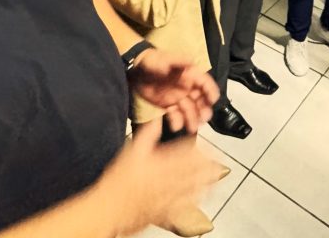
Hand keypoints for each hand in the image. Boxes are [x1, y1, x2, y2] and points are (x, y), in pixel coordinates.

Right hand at [95, 116, 222, 235]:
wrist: (109, 208)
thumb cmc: (118, 179)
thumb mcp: (131, 151)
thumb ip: (147, 133)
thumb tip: (157, 117)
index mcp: (160, 162)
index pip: (186, 153)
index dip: (201, 149)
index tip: (209, 146)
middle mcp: (168, 179)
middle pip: (194, 170)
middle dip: (209, 165)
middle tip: (219, 160)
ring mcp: (168, 196)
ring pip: (193, 186)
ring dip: (207, 180)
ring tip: (217, 175)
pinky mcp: (166, 211)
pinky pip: (186, 204)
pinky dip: (197, 198)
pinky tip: (204, 195)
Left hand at [128, 49, 219, 133]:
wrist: (135, 71)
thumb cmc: (151, 61)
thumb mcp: (164, 59)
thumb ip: (178, 61)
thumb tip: (192, 60)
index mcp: (189, 74)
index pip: (204, 83)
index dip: (210, 90)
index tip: (213, 100)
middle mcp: (186, 87)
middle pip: (200, 100)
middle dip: (204, 109)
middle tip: (204, 119)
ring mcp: (178, 97)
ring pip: (190, 110)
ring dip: (193, 119)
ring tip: (192, 128)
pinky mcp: (168, 105)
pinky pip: (176, 115)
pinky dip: (177, 121)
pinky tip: (176, 126)